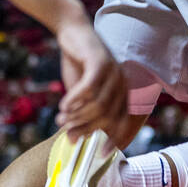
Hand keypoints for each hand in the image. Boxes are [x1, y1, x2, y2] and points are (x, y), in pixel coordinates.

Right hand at [54, 17, 130, 144]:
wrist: (72, 32)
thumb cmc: (77, 64)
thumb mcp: (82, 93)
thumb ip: (83, 112)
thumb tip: (75, 139)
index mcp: (123, 91)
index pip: (125, 121)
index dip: (116, 139)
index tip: (102, 155)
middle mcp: (123, 82)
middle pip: (108, 116)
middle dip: (87, 129)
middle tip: (68, 133)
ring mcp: (113, 71)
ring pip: (98, 105)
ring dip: (78, 116)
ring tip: (62, 119)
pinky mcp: (100, 62)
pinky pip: (89, 90)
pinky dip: (75, 101)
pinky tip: (63, 105)